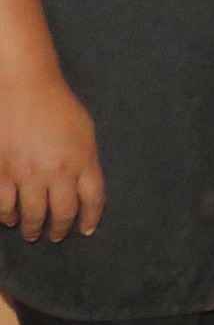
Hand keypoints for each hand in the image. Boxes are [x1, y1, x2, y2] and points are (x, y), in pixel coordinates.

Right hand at [0, 72, 103, 242]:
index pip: (93, 200)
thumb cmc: (59, 106)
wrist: (24, 87)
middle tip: (55, 236)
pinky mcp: (1, 172)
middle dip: (59, 229)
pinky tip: (10, 218)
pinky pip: (4, 204)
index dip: (90, 219)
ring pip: (32, 214)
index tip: (85, 231)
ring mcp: (27, 174)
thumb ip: (86, 160)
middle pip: (62, 213)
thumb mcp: (85, 132)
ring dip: (32, 228)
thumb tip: (83, 186)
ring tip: (32, 233)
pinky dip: (7, 215)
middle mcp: (57, 172)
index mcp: (83, 160)